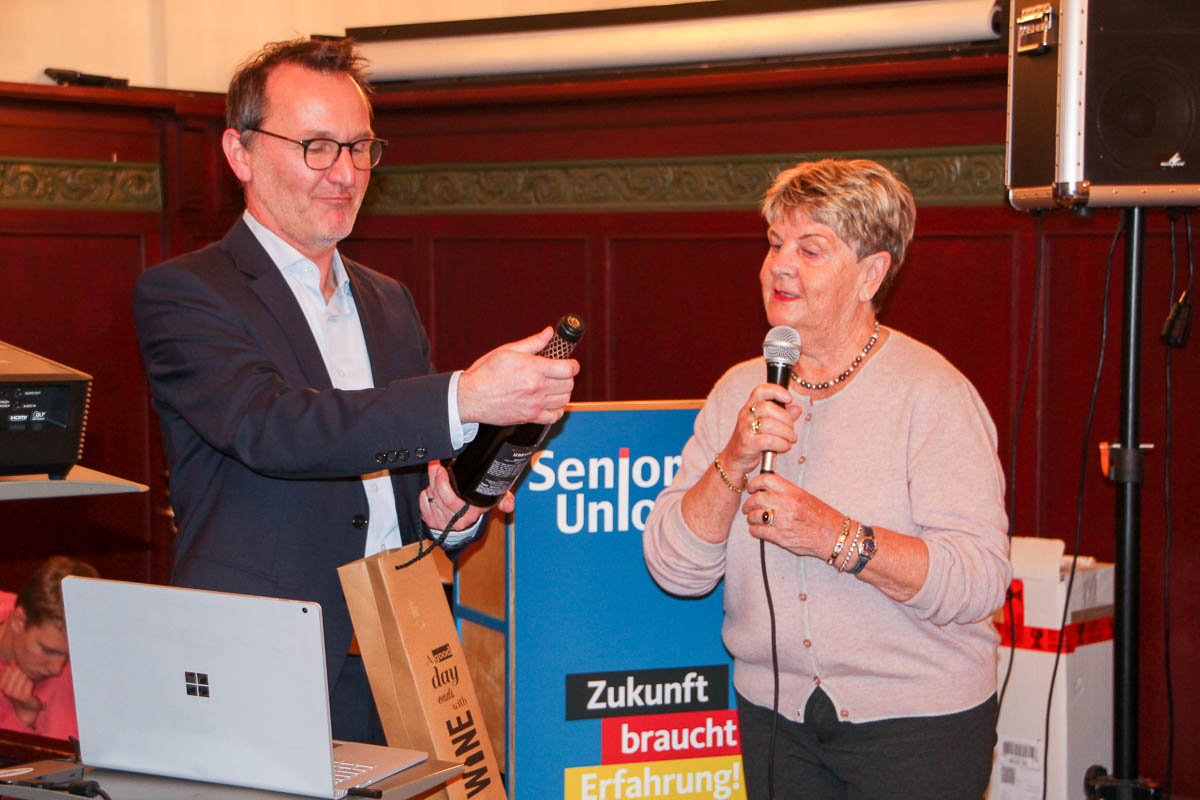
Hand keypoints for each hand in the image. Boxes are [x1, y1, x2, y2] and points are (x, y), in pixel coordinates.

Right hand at [0, 662, 41, 726]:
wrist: (26, 708)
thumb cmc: (21, 691)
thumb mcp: (14, 681)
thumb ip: (13, 670)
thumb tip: (13, 659)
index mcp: (2, 684)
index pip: (11, 668)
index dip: (19, 666)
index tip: (22, 670)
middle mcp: (6, 689)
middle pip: (18, 670)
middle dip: (25, 670)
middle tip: (28, 676)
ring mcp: (14, 693)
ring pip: (24, 675)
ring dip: (29, 676)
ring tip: (29, 681)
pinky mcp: (23, 696)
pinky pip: (30, 682)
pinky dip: (32, 682)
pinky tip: (31, 686)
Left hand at [419, 462, 513, 533]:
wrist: (466, 520)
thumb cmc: (476, 503)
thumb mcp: (492, 498)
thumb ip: (503, 499)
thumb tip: (510, 505)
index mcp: (472, 513)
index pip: (452, 500)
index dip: (443, 483)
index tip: (443, 469)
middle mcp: (457, 520)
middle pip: (439, 495)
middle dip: (435, 477)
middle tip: (437, 466)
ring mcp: (444, 521)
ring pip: (431, 498)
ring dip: (431, 484)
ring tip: (437, 476)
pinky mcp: (433, 522)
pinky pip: (423, 505)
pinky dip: (425, 495)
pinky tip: (431, 490)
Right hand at [457, 328, 578, 426]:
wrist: (470, 397)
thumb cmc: (485, 373)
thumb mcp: (507, 350)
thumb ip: (533, 342)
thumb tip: (549, 333)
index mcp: (533, 368)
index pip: (568, 368)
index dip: (573, 365)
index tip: (569, 364)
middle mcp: (536, 387)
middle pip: (568, 384)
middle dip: (567, 377)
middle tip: (558, 374)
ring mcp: (534, 404)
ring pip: (564, 400)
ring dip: (563, 393)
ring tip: (554, 387)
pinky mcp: (530, 417)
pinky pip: (554, 416)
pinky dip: (557, 410)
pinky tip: (550, 402)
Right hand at [717, 383, 801, 478]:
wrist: (735, 460)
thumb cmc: (753, 440)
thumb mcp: (767, 425)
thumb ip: (782, 416)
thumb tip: (797, 408)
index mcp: (750, 407)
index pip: (760, 390)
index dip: (776, 391)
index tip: (789, 398)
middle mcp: (745, 415)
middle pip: (768, 407)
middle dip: (786, 418)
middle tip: (792, 429)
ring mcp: (745, 429)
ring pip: (770, 424)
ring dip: (786, 433)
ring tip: (791, 440)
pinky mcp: (747, 443)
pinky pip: (769, 440)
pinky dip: (782, 444)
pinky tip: (785, 446)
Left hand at [740, 472, 842, 559]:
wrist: (832, 535)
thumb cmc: (821, 516)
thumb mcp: (805, 496)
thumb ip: (786, 491)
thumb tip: (768, 487)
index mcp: (793, 492)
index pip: (766, 480)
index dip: (754, 483)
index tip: (752, 488)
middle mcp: (787, 505)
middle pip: (757, 498)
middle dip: (749, 503)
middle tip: (748, 506)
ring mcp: (782, 521)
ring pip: (754, 516)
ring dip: (751, 518)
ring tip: (754, 519)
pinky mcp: (780, 537)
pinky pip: (758, 531)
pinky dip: (754, 530)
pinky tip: (758, 530)